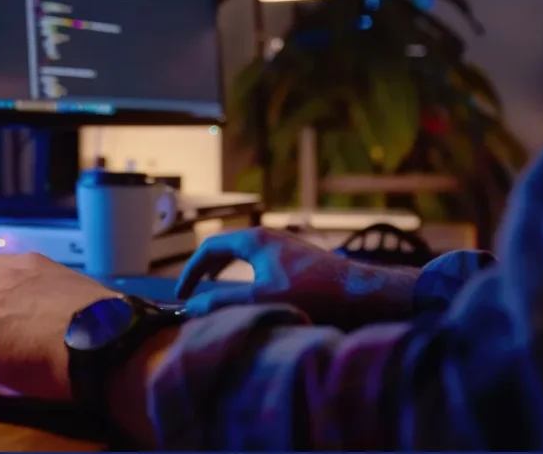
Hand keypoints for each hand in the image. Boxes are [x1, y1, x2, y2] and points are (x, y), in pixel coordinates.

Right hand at [176, 228, 417, 323]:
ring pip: (242, 252)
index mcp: (254, 239)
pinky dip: (242, 271)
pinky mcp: (296, 255)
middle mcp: (266, 235)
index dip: (191, 271)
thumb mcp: (261, 300)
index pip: (209, 248)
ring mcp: (282, 243)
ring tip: (214, 288)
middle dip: (205, 269)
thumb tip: (191, 307)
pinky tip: (249, 288)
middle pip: (224, 247)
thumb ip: (223, 303)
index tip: (181, 293)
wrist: (360, 291)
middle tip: (192, 290)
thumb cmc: (312, 293)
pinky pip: (257, 258)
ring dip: (224, 269)